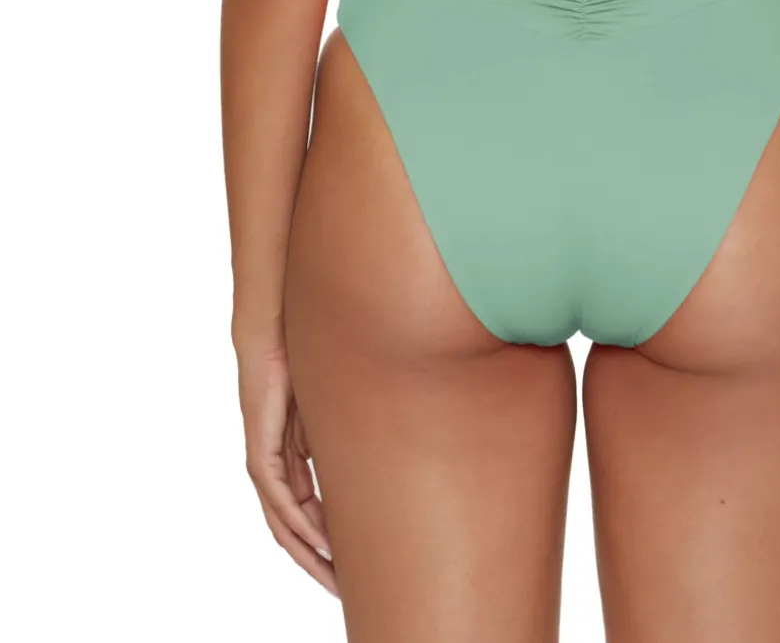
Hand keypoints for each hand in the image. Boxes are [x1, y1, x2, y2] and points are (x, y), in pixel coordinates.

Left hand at [236, 337, 336, 595]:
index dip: (330, 543)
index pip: (310, 515)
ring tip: (335, 580)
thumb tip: (374, 458)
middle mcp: (275, 471)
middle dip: (321, 563)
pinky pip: (281, 502)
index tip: (353, 565)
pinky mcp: (261, 456)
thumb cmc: (305, 363)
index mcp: (292, 462)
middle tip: (345, 590)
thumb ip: (343, 438)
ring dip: (310, 555)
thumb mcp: (333, 411)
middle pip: (296, 531)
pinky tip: (319, 543)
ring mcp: (265, 466)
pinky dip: (300, 525)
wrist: (276, 333)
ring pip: (286, 526)